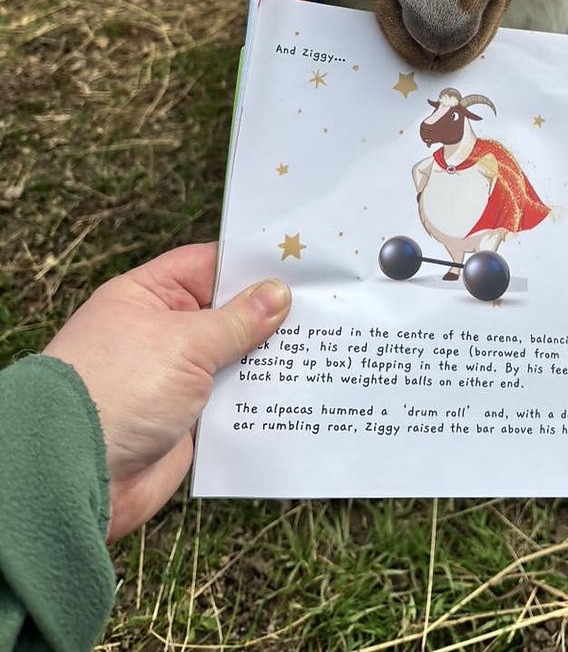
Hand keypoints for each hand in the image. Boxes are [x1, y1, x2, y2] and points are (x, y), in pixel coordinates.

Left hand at [43, 243, 290, 542]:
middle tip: (322, 305)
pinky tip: (296, 390)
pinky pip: (232, 401)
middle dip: (269, 314)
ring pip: (234, 359)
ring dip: (267, 359)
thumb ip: (237, 320)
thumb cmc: (117, 390)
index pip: (208, 266)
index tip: (298, 262)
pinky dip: (259, 399)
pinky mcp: (187, 420)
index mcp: (147, 297)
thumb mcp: (184, 343)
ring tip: (320, 346)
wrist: (75, 476)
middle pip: (226, 313)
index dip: (251, 264)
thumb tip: (277, 295)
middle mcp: (160, 333)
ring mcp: (174, 377)